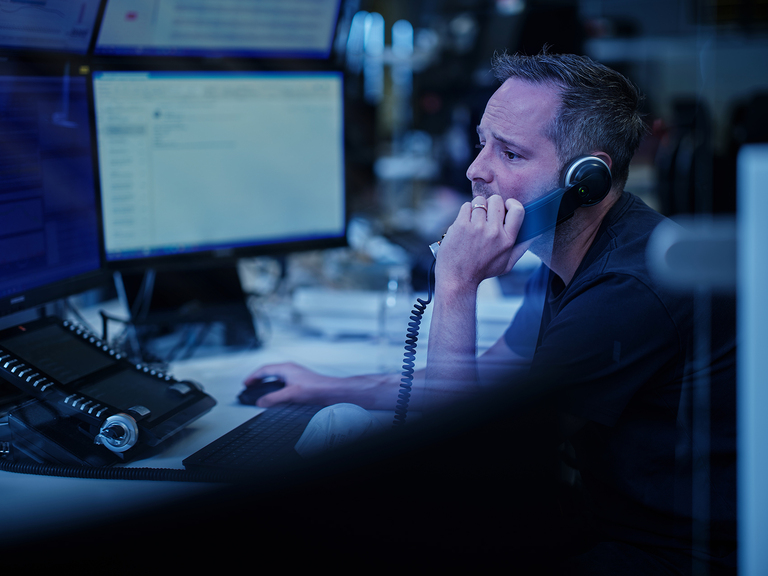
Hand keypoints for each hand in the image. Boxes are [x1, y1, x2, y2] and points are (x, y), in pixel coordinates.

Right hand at [243, 362, 397, 408]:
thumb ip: (273, 399)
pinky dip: (275, 387)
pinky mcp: (300, 381)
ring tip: (260, 391)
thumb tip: (261, 403)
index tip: (246, 384)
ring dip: (267, 383)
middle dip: (258, 379)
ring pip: (276, 376)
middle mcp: (290, 369)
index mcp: (286, 368)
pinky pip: (283, 382)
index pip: (264, 370)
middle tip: (250, 386)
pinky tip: (276, 395)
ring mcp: (296, 374)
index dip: (253, 377)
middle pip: (269, 372)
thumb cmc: (316, 389)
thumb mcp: (290, 395)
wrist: (332, 392)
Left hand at [436, 194, 531, 290]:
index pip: (517, 209)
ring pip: (480, 201)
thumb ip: (522, 247)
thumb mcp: (507, 264)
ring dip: (477, 207)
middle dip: (491, 204)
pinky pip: (466, 206)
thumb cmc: (482, 270)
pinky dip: (465, 212)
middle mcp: (494, 232)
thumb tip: (537, 232)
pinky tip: (465, 224)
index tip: (505, 207)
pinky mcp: (461, 225)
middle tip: (486, 215)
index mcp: (508, 240)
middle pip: (497, 200)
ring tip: (474, 220)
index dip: (511, 203)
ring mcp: (477, 228)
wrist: (457, 278)